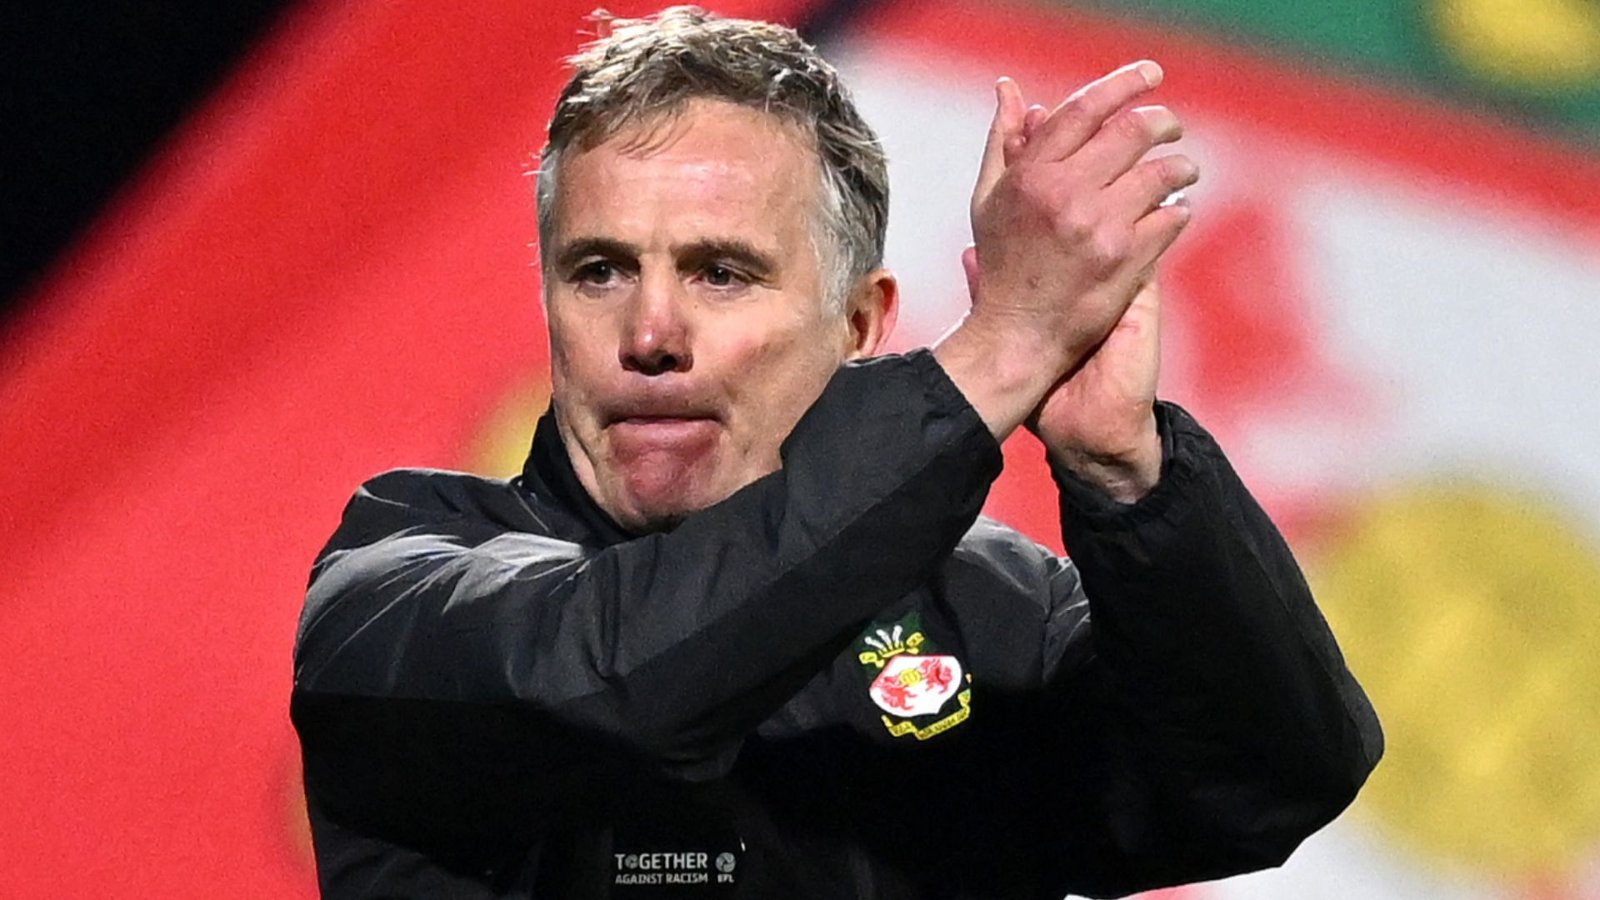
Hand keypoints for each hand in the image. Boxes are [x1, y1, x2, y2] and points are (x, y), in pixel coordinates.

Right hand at [966, 62, 1193, 376]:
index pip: (1086, 109)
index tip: (1150, 74)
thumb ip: (1004, 142)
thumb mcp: (990, 200)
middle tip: (1170, 127)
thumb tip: (1009, 89)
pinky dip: (1178, 209)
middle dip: (1161, 122)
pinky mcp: (1126, 260)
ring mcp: (1099, 228)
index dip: (1123, 83)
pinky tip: (1174, 211)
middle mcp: (1065, 195)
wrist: (1016, 337)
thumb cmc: (1002, 266)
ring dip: (1180, 168)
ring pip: (1161, 173)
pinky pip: (1171, 217)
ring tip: (1182, 172)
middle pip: (1132, 132)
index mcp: (1031, 175)